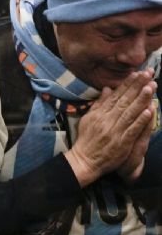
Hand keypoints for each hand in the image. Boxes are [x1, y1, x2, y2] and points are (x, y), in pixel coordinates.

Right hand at [67, 69, 155, 185]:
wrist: (84, 161)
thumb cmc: (86, 140)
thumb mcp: (88, 119)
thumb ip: (99, 104)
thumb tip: (107, 89)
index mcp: (100, 114)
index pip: (116, 96)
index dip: (127, 84)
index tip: (138, 73)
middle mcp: (107, 120)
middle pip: (125, 101)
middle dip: (138, 87)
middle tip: (149, 74)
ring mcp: (115, 131)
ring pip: (130, 113)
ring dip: (142, 100)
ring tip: (151, 87)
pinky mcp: (122, 143)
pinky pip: (133, 130)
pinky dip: (141, 120)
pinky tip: (150, 111)